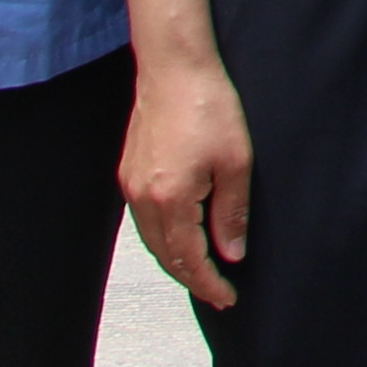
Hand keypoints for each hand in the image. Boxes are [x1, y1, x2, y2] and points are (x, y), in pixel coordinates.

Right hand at [121, 49, 254, 307]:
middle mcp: (142, 198)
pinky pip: (145, 221)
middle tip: (218, 293)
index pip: (189, 259)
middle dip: (192, 278)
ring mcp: (131, 185)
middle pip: (165, 256)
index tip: (228, 298)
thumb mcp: (236, 162)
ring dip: (176, 260)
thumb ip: (231, 213)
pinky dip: (164, 238)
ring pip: (152, 241)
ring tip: (203, 272)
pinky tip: (182, 237)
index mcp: (170, 200)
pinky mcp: (130, 173)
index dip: (209, 283)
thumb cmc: (209, 107)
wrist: (175, 68)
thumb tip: (231, 253)